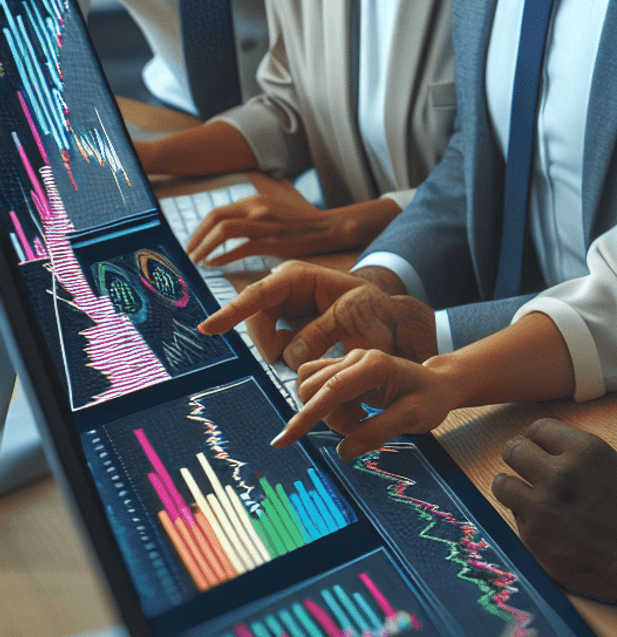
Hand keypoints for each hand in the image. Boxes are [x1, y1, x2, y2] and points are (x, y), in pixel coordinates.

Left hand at [185, 193, 397, 265]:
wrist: (329, 227)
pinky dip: (222, 257)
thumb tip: (226, 230)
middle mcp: (256, 208)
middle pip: (215, 218)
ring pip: (223, 231)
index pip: (217, 211)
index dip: (199, 229)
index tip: (192, 243)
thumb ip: (250, 215)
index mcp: (255, 200)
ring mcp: (264, 223)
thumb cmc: (301, 223)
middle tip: (188, 254)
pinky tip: (214, 265)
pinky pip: (240, 249)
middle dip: (196, 237)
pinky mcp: (272, 241)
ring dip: (204, 247)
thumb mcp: (272, 211)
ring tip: (197, 261)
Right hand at [197, 261, 433, 368]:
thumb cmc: (375, 313)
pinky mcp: (285, 326)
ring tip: (313, 354)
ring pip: (263, 338)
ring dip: (280, 353)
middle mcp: (284, 288)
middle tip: (290, 360)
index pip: (258, 294)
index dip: (232, 312)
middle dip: (268, 344)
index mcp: (299, 277)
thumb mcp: (356, 318)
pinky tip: (308, 355)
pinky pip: (273, 345)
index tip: (208, 329)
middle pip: (255, 320)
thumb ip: (323, 333)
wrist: (388, 320)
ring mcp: (283, 306)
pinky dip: (284, 356)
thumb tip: (287, 354)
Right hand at [271, 347, 459, 456]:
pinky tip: (357, 412)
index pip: (330, 390)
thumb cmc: (430, 399)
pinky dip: (332, 410)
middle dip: (329, 418)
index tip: (283, 440)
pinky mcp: (343, 371)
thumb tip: (343, 451)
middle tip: (363, 425)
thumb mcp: (413, 419)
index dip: (305, 417)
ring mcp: (348, 361)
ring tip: (363, 418)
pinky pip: (320, 392)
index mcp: (374, 365)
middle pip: (313, 389)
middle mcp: (356, 357)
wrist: (437, 385)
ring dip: (331, 415)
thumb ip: (377, 433)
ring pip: (313, 392)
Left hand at [491, 419, 616, 602]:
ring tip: (519, 492)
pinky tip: (542, 524)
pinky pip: (515, 520)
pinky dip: (525, 519)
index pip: (539, 427)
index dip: (535, 436)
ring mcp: (544, 507)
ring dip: (511, 486)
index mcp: (583, 450)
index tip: (534, 444)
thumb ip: (583, 456)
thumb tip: (557, 452)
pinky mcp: (536, 539)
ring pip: (502, 484)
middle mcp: (559, 473)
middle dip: (518, 456)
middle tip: (523, 466)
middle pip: (514, 450)